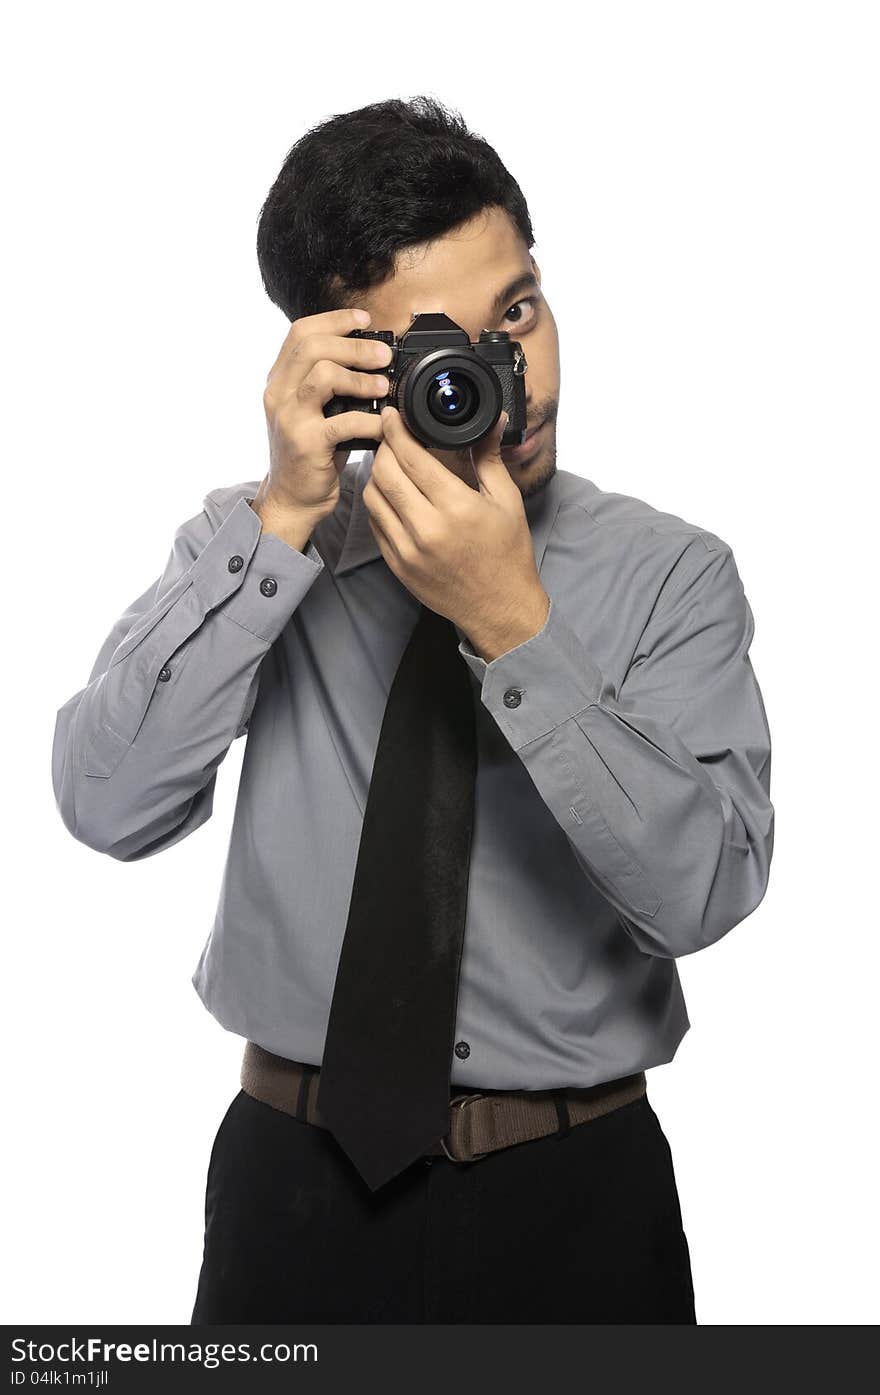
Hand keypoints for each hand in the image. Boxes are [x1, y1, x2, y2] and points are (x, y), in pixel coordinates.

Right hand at [254, 306, 392, 527]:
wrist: (292, 498)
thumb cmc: (311, 454)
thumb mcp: (314, 410)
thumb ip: (329, 383)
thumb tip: (370, 356)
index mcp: (280, 380)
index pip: (300, 332)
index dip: (334, 320)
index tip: (365, 320)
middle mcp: (278, 394)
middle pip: (313, 347)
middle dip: (354, 345)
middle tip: (383, 355)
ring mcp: (289, 418)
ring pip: (323, 375)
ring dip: (360, 376)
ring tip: (383, 385)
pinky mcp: (306, 444)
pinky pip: (343, 421)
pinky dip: (369, 419)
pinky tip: (383, 423)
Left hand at [362, 406, 549, 659]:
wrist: (499, 608)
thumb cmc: (507, 555)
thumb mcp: (507, 501)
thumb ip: (489, 458)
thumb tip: (492, 420)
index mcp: (456, 507)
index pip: (411, 458)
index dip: (396, 431)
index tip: (393, 416)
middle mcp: (426, 528)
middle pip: (384, 473)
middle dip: (383, 448)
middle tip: (391, 437)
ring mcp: (407, 550)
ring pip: (372, 498)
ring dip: (377, 475)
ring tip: (391, 465)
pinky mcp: (397, 566)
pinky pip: (375, 524)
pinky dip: (378, 504)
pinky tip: (392, 495)